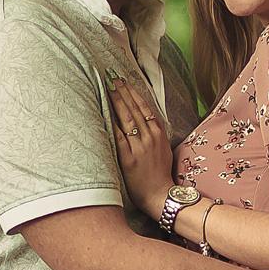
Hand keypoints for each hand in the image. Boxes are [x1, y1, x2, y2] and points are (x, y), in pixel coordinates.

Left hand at [108, 75, 175, 219]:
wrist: (159, 194)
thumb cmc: (160, 173)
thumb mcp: (164, 149)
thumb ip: (155, 134)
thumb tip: (146, 121)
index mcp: (159, 133)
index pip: (144, 107)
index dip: (133, 92)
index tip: (124, 80)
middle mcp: (150, 136)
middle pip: (135, 108)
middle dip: (123, 90)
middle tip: (112, 76)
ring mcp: (140, 146)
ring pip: (127, 117)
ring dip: (117, 100)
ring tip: (108, 86)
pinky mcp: (129, 157)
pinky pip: (119, 136)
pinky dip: (112, 122)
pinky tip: (104, 110)